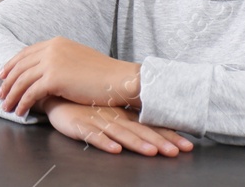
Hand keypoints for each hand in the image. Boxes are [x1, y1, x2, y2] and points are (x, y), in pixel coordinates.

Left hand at [0, 37, 140, 114]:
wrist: (118, 79)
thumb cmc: (103, 74)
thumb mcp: (77, 59)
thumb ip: (61, 60)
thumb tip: (50, 70)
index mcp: (56, 43)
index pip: (26, 53)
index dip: (12, 65)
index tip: (3, 75)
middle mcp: (50, 49)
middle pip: (20, 66)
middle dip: (7, 81)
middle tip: (0, 94)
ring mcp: (51, 63)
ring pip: (22, 80)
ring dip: (11, 95)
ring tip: (6, 107)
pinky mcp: (53, 79)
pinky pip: (31, 93)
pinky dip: (23, 103)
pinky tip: (20, 112)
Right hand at [42, 99, 192, 156]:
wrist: (56, 92)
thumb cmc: (85, 104)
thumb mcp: (110, 109)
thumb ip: (130, 117)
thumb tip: (155, 125)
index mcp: (124, 113)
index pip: (150, 125)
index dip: (169, 134)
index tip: (188, 145)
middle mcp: (114, 116)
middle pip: (140, 130)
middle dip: (159, 141)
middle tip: (177, 152)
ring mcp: (97, 120)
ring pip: (120, 133)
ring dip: (136, 143)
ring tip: (151, 152)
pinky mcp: (79, 124)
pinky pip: (92, 135)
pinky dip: (104, 142)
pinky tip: (114, 150)